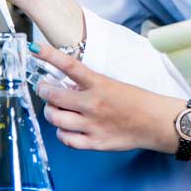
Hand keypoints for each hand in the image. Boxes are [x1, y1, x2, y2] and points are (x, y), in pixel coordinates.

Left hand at [31, 44, 190, 161]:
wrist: (156, 122)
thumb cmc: (137, 101)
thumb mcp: (113, 84)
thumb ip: (89, 86)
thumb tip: (66, 86)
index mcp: (100, 84)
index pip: (69, 65)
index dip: (48, 55)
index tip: (34, 48)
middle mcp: (92, 104)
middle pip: (53, 96)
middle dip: (44, 90)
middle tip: (44, 88)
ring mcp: (92, 125)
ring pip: (55, 118)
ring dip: (51, 112)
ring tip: (56, 109)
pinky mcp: (94, 143)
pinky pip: (65, 139)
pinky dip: (62, 133)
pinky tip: (66, 128)